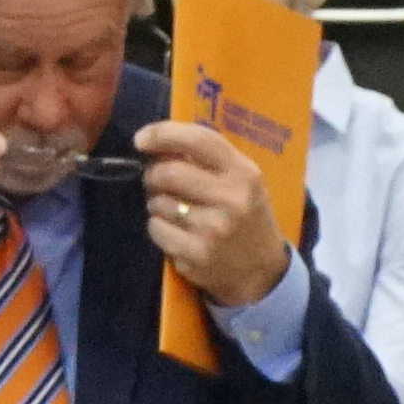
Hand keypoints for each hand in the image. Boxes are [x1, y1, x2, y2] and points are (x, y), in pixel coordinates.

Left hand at [128, 118, 294, 316]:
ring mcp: (212, 231)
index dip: (163, 134)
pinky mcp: (196, 256)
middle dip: (153, 174)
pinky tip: (175, 231)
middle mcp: (231, 200)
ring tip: (173, 209)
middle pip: (169, 172)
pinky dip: (158, 227)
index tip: (141, 139)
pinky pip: (156, 229)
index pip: (198, 141)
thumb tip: (159, 143)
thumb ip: (209, 159)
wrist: (261, 270)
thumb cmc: (246, 215)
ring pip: (158, 202)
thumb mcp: (243, 180)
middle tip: (157, 180)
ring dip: (157, 203)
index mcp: (243, 174)